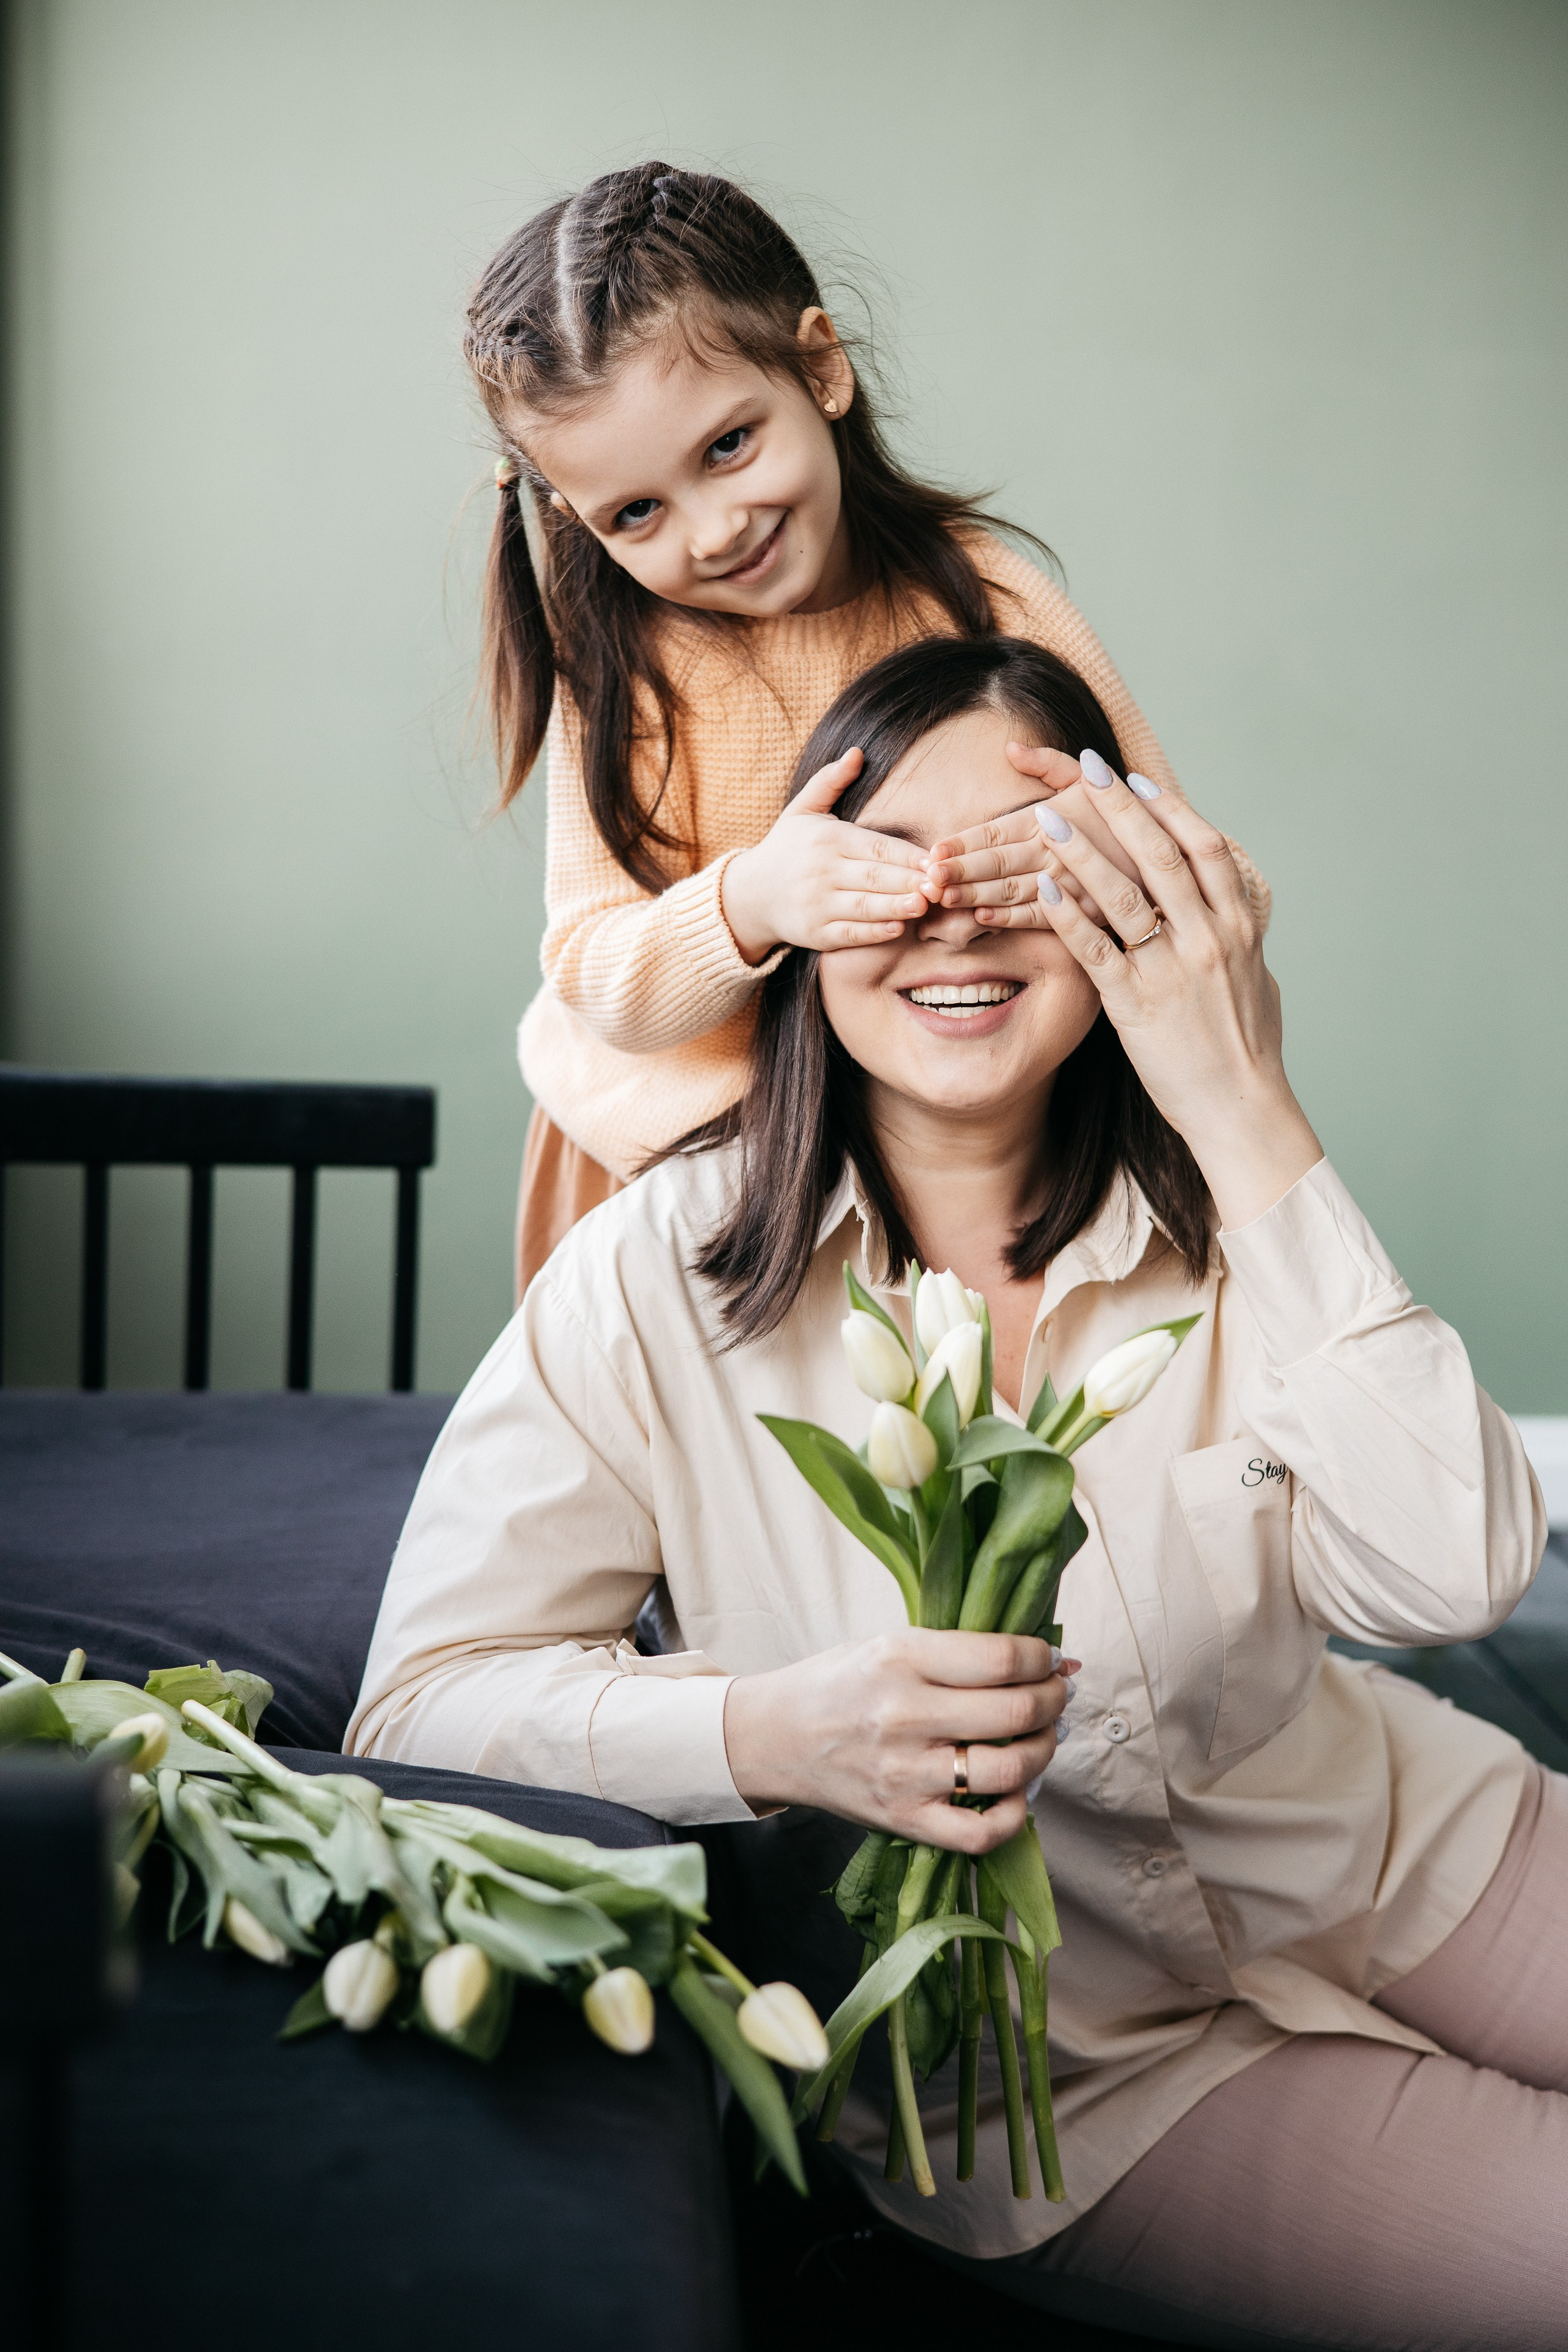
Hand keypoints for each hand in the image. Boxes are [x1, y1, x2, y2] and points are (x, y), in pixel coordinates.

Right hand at [720, 748, 930, 964]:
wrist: (750, 895)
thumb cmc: (787, 848)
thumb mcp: (802, 809)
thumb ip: (830, 781)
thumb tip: (857, 752)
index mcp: (826, 839)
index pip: (874, 846)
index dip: (907, 854)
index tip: (937, 859)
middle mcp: (821, 871)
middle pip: (874, 876)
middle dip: (909, 880)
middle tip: (943, 883)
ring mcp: (817, 904)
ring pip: (864, 906)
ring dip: (896, 906)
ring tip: (926, 904)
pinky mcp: (815, 932)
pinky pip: (849, 933)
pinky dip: (874, 933)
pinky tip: (898, 929)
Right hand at [723, 1628, 1076, 1851]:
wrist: (776, 1738)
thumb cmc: (841, 1684)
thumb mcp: (891, 1644)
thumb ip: (961, 1651)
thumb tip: (1050, 1659)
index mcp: (901, 1659)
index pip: (1001, 1658)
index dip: (1043, 1658)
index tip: (1052, 1659)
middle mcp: (904, 1716)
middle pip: (1014, 1711)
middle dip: (1053, 1700)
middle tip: (1057, 1694)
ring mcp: (905, 1774)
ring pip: (1008, 1770)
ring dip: (1043, 1751)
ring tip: (1042, 1737)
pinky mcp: (903, 1819)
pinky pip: (980, 1833)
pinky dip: (1014, 1815)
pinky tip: (1015, 1791)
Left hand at [920, 744, 1143, 926]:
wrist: (1177, 855)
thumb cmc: (1124, 815)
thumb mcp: (1091, 780)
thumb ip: (1050, 764)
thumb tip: (1010, 749)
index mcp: (1052, 816)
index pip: (997, 830)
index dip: (963, 842)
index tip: (933, 851)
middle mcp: (1057, 849)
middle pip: (998, 862)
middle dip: (959, 870)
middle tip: (926, 879)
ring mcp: (1071, 882)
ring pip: (1013, 891)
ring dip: (975, 896)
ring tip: (943, 899)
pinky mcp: (1086, 912)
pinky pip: (1043, 918)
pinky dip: (1011, 919)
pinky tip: (983, 918)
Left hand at [1025, 753, 1321, 1227]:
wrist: (1242, 1109)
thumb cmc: (1248, 1049)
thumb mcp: (1256, 980)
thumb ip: (1240, 938)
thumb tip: (1236, 909)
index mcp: (1238, 927)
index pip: (1205, 847)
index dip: (1168, 808)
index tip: (1135, 780)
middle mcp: (1209, 939)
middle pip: (1161, 855)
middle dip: (1119, 808)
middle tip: (1084, 767)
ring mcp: (1174, 970)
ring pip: (1124, 894)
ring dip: (1082, 851)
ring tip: (1046, 818)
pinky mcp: (1138, 1005)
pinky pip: (1096, 950)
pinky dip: (1067, 915)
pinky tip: (1040, 888)